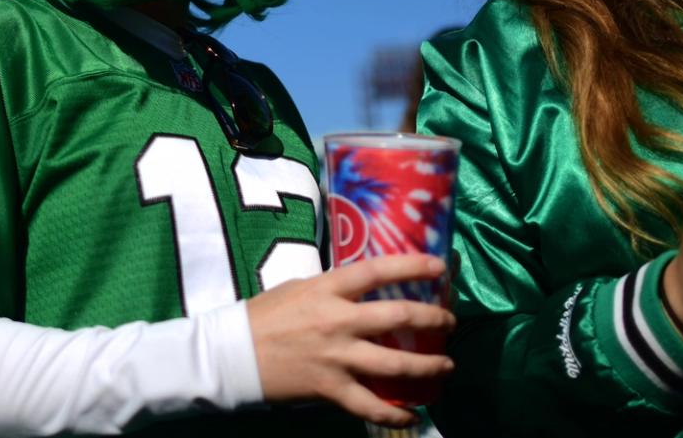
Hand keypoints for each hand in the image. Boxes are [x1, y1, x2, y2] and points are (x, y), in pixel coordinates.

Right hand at [246, 253, 454, 426]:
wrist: (232, 353)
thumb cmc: (265, 315)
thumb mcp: (299, 288)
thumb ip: (333, 288)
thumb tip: (364, 287)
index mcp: (327, 289)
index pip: (377, 270)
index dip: (412, 266)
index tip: (440, 266)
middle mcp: (337, 320)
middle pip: (397, 316)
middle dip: (432, 318)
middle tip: (449, 321)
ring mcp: (335, 356)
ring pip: (394, 364)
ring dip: (427, 366)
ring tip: (446, 366)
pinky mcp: (329, 387)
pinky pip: (370, 405)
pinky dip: (394, 414)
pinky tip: (412, 416)